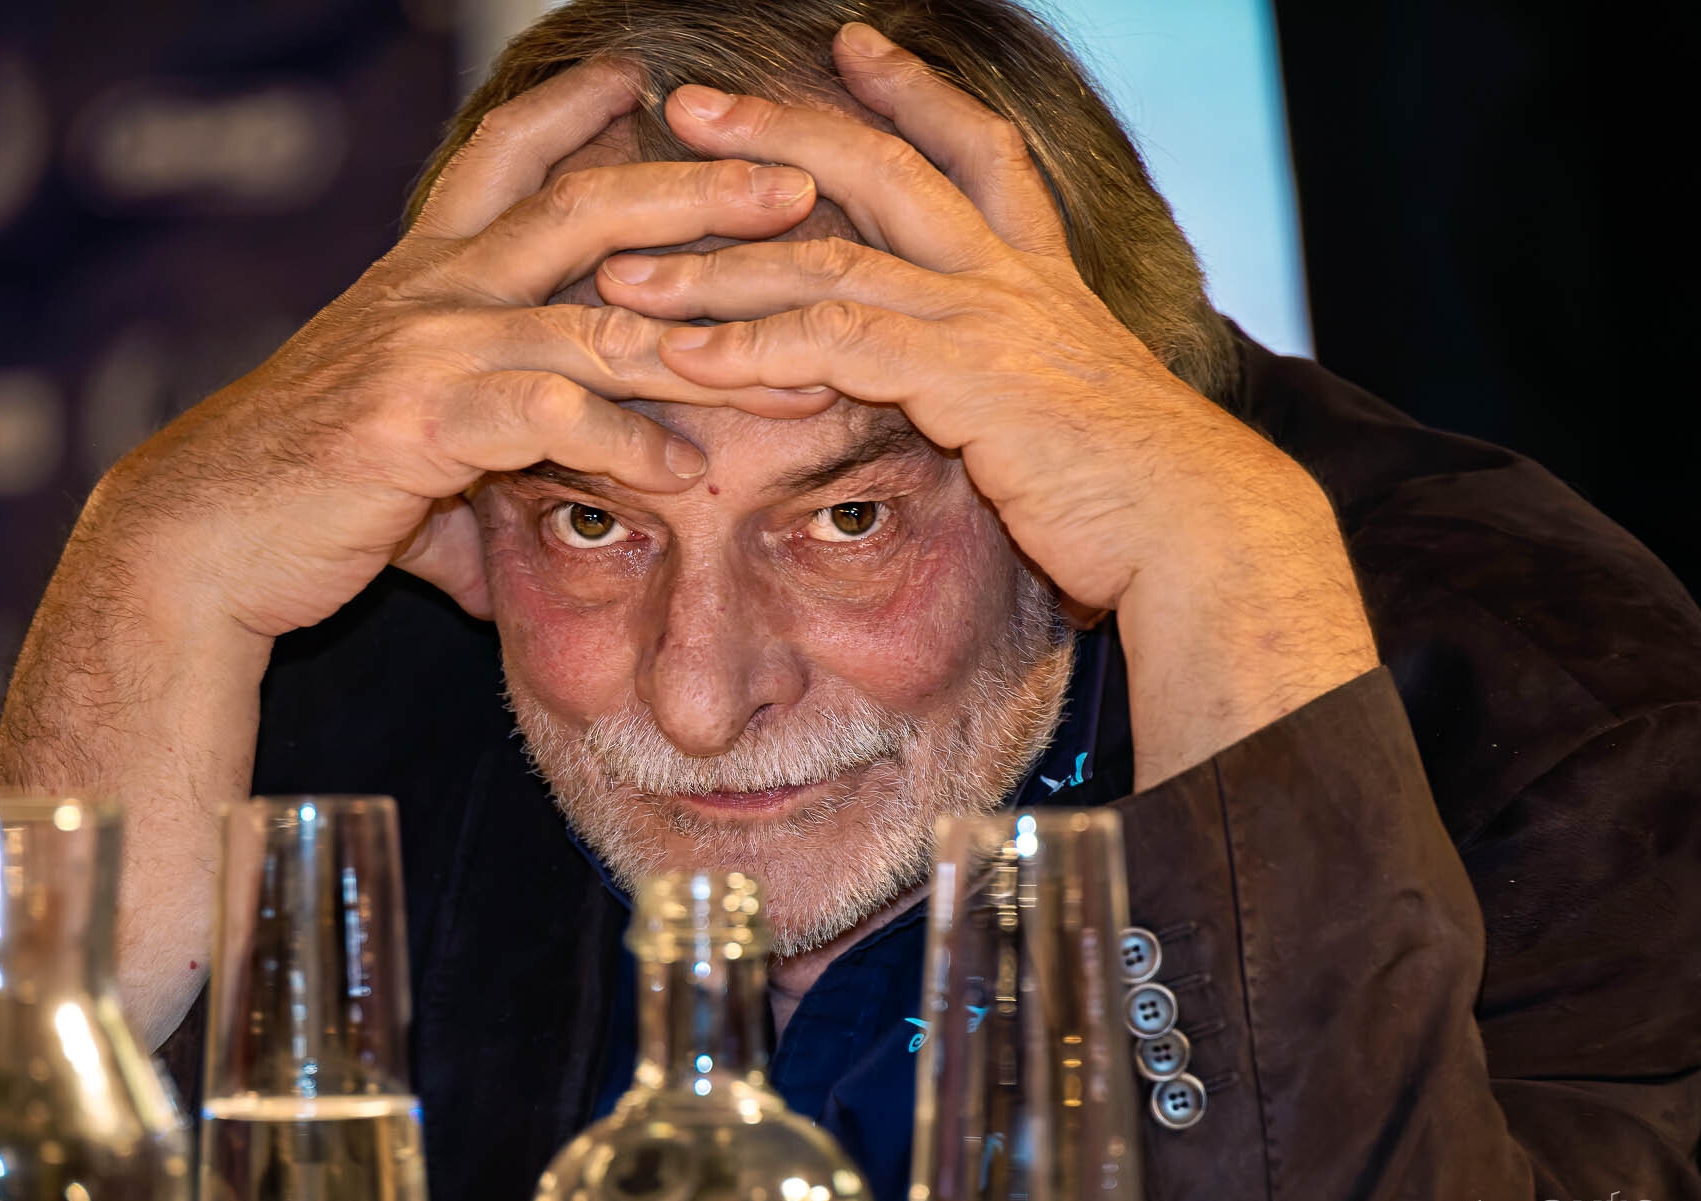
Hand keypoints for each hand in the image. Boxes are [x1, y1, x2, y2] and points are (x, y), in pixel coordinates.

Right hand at [89, 58, 831, 634]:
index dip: (573, 109)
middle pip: (585, 209)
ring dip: (711, 342)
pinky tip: (685, 472)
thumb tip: (547, 477)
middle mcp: (430, 288)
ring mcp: (426, 348)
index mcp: (422, 271)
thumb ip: (482, 423)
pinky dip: (629, 443)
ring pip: (596, 319)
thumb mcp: (399, 422)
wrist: (201, 536)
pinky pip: (552, 416)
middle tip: (797, 183)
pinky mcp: (421, 422)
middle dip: (700, 191)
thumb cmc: (306, 486)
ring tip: (807, 363)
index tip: (643, 74)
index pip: (504, 157)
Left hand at [594, 23, 1376, 782]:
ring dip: (716, 268)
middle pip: (879, 171)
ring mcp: (986, 319)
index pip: (974, 150)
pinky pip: (831, 345)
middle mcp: (1010, 278)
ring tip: (626, 270)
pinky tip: (684, 357)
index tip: (853, 44)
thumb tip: (983, 411)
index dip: (913, 93)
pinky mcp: (962, 379)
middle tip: (687, 106)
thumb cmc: (1134, 493)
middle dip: (776, 131)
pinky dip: (749, 348)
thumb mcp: (1071, 414)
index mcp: (1039, 276)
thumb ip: (1013, 386)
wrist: (1196, 530)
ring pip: (826, 261)